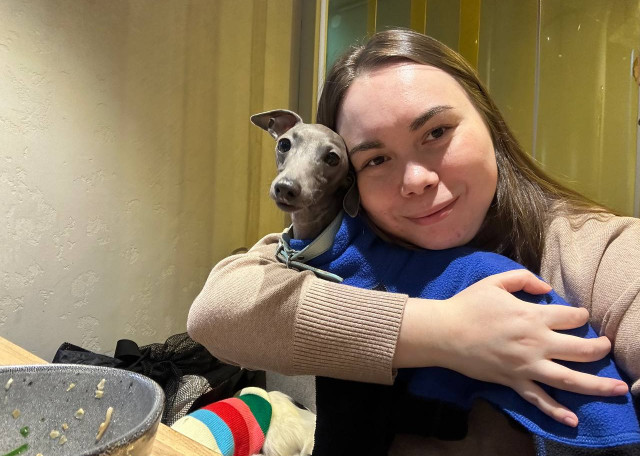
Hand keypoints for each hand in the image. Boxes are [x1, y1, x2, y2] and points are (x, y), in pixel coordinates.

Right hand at [394, 269, 628, 426]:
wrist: (444, 332)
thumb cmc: (468, 305)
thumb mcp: (494, 282)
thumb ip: (523, 278)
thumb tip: (546, 287)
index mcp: (532, 316)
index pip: (571, 317)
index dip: (581, 315)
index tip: (581, 316)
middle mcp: (536, 343)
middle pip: (580, 349)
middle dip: (599, 348)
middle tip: (607, 347)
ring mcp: (526, 366)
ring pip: (569, 379)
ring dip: (597, 385)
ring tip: (618, 388)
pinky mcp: (513, 382)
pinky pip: (538, 400)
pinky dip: (556, 411)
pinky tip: (573, 420)